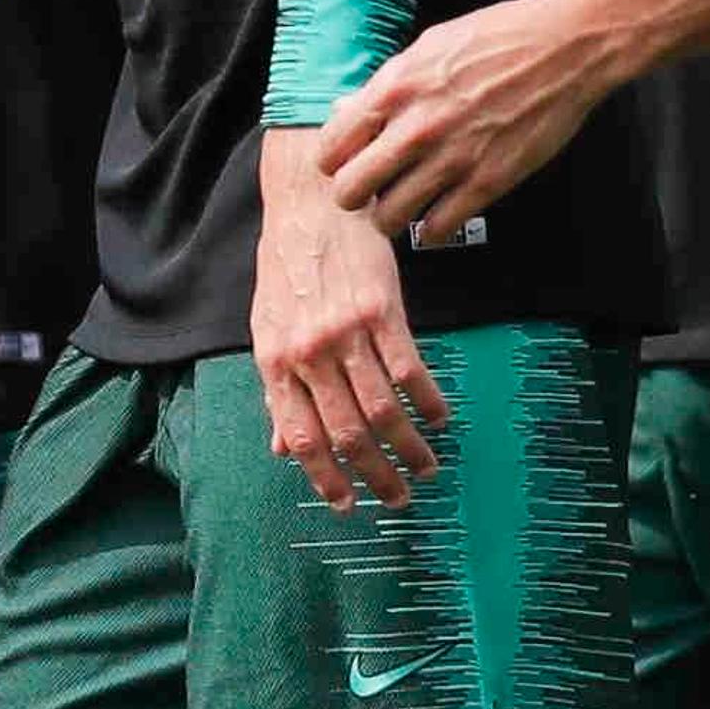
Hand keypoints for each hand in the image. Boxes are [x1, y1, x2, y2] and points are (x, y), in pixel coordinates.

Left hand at [253, 130, 446, 513]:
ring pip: (382, 409)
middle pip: (347, 433)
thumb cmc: (288, 266)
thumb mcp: (269, 329)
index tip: (349, 505)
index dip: (327, 479)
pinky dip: (428, 401)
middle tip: (401, 496)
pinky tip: (440, 417)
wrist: (311, 202)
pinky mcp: (381, 310)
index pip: (303, 438)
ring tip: (428, 465)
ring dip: (409, 447)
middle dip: (377, 474)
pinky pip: (409, 370)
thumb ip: (279, 391)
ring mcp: (346, 333)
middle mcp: (309, 353)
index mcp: (277, 363)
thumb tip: (282, 449)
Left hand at [317, 0, 615, 244]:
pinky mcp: (487, 182)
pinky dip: (430, 228)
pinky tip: (436, 213)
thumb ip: (386, 85)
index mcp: (395, 89)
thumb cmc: (500, 38)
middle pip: (350, 192)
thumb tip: (349, 110)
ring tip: (402, 204)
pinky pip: (436, 229)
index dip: (334, 161)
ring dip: (390, 216)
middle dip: (354, 195)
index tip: (344, 163)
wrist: (563, 48)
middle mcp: (417, 128)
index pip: (331, 148)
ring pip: (389, 218)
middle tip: (368, 190)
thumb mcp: (428, 46)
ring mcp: (452, 159)